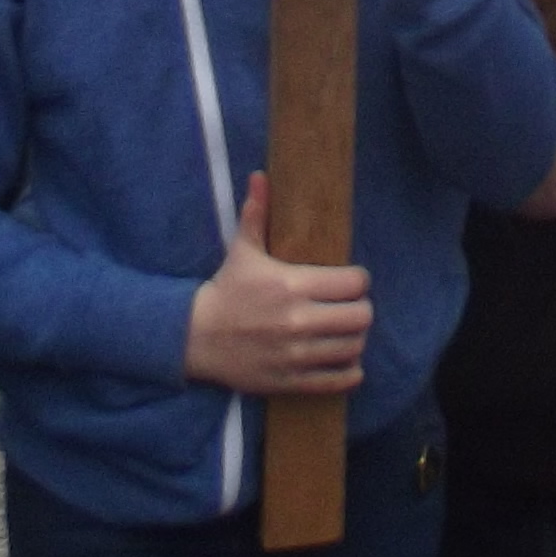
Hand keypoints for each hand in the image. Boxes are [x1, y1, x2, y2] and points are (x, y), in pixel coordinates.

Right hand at [183, 171, 372, 396]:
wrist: (194, 337)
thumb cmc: (225, 290)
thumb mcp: (241, 251)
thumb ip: (256, 214)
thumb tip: (260, 176)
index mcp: (291, 285)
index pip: (353, 282)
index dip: (358, 280)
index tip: (350, 281)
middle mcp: (297, 320)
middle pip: (361, 316)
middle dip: (360, 309)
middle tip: (351, 307)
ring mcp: (295, 353)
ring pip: (353, 347)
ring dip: (355, 339)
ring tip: (346, 331)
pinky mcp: (290, 379)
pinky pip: (338, 379)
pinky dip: (349, 371)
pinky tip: (346, 360)